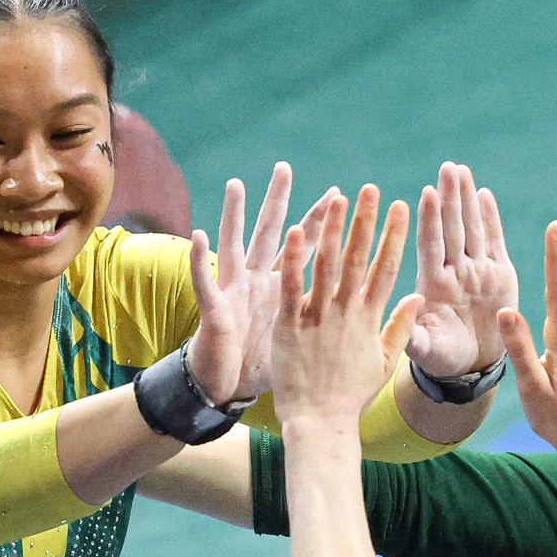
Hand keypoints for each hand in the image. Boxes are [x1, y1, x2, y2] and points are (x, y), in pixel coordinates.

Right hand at [187, 162, 331, 402]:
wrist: (229, 388)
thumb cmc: (265, 366)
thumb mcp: (302, 338)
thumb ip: (327, 317)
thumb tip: (358, 307)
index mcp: (282, 287)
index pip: (305, 247)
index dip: (320, 222)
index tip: (338, 195)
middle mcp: (257, 280)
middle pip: (270, 233)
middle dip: (278, 201)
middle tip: (284, 168)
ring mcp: (234, 291)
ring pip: (234, 245)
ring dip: (234, 215)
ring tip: (236, 185)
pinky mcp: (215, 310)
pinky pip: (205, 282)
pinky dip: (200, 260)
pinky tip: (198, 235)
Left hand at [271, 185, 422, 425]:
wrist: (320, 423)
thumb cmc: (350, 396)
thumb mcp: (384, 362)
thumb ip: (400, 327)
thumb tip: (417, 296)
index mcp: (370, 318)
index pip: (387, 268)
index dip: (395, 236)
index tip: (403, 206)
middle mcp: (347, 312)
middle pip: (360, 259)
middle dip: (367, 222)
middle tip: (372, 189)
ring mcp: (318, 317)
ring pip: (327, 265)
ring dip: (333, 230)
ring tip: (339, 197)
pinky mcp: (289, 325)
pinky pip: (292, 286)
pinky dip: (296, 259)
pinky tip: (299, 231)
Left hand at [407, 162, 518, 377]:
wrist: (470, 366)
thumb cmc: (442, 358)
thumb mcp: (426, 350)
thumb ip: (415, 336)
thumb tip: (406, 314)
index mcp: (433, 285)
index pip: (431, 245)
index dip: (430, 220)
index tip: (425, 193)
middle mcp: (454, 271)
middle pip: (451, 228)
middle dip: (450, 198)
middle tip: (446, 167)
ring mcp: (476, 270)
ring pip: (471, 228)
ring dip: (466, 199)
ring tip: (461, 170)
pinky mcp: (499, 274)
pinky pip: (494, 241)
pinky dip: (490, 218)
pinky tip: (484, 194)